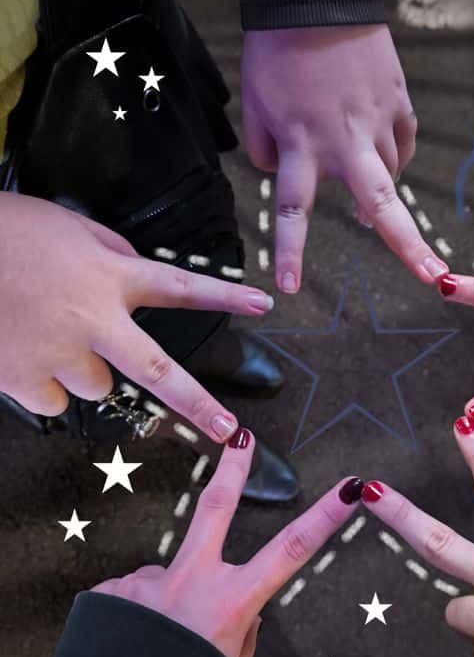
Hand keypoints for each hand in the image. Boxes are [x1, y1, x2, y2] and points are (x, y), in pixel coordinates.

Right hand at [0, 193, 274, 440]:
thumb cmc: (7, 232)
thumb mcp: (69, 226)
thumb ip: (112, 251)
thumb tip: (133, 270)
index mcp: (110, 276)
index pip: (181, 287)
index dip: (225, 296)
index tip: (264, 304)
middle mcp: (94, 321)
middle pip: (159, 373)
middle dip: (198, 405)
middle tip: (227, 430)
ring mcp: (59, 355)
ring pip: (97, 387)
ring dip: (87, 370)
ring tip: (52, 336)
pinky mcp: (23, 380)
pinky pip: (55, 400)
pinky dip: (48, 385)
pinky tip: (25, 353)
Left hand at [94, 432, 360, 656]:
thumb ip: (240, 627)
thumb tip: (239, 605)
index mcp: (231, 603)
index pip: (292, 549)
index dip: (325, 516)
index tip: (350, 488)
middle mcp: (191, 582)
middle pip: (217, 508)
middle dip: (233, 468)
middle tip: (240, 435)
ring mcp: (149, 582)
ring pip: (166, 578)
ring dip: (164, 602)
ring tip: (150, 646)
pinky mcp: (113, 591)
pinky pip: (132, 597)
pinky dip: (135, 616)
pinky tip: (127, 646)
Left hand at [240, 25, 448, 291]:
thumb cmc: (276, 51)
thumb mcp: (254, 103)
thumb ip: (263, 149)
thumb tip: (277, 170)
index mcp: (302, 145)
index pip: (293, 211)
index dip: (292, 253)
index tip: (290, 290)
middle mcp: (344, 141)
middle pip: (381, 202)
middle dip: (409, 245)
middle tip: (434, 276)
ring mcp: (378, 121)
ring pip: (388, 172)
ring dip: (380, 188)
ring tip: (370, 196)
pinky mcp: (399, 100)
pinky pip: (403, 142)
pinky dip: (394, 154)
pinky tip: (387, 157)